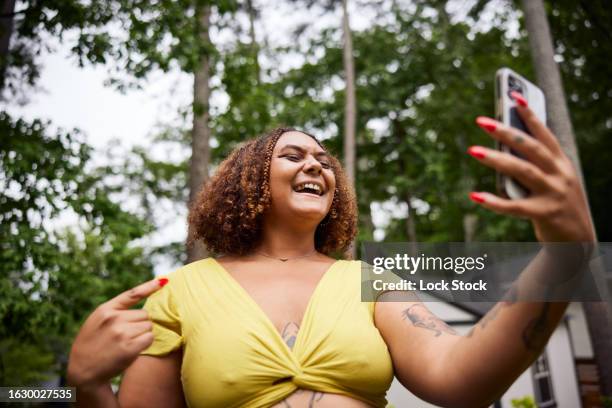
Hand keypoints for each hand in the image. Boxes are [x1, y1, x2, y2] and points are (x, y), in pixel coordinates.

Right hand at [67, 278, 167, 387]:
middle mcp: (114, 318)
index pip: (132, 294)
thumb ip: (114, 312)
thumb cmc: (92, 345)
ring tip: (126, 343)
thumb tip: (142, 309)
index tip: (164, 280)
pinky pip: (150, 338)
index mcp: (105, 310)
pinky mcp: (129, 347)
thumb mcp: (96, 322)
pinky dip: (145, 343)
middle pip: (145, 314)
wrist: (83, 371)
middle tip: (125, 336)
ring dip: (143, 334)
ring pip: (148, 326)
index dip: (150, 286)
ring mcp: (122, 332)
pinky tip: (132, 349)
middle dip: (140, 324)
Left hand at [468, 92, 594, 241]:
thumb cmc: (557, 205)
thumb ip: (533, 166)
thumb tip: (502, 148)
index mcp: (562, 163)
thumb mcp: (552, 181)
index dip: (529, 115)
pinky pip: (514, 206)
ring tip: (473, 150)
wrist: (578, 241)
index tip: (513, 96)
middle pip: (530, 148)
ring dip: (496, 159)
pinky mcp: (544, 214)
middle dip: (506, 131)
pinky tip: (475, 195)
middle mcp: (560, 175)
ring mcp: (553, 194)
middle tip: (482, 121)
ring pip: (521, 171)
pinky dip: (493, 201)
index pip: (544, 134)